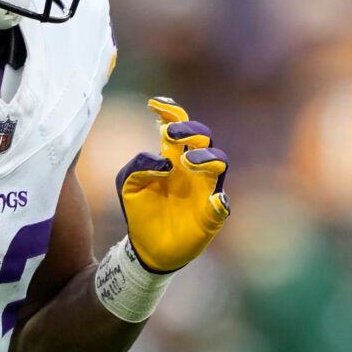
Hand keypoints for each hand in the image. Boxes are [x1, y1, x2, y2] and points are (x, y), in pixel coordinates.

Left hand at [114, 97, 230, 271]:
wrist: (146, 247)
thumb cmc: (140, 210)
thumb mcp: (127, 184)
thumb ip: (138, 166)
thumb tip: (165, 162)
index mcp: (172, 158)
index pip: (178, 127)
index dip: (170, 112)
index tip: (154, 104)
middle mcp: (193, 168)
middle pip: (203, 138)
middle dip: (190, 130)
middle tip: (171, 132)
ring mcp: (205, 189)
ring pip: (220, 163)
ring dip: (206, 157)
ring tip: (186, 161)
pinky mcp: (212, 215)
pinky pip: (223, 205)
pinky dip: (221, 202)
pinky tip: (214, 200)